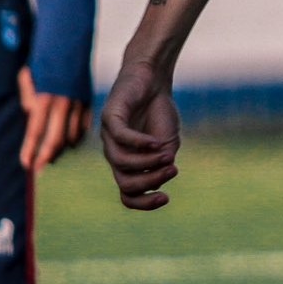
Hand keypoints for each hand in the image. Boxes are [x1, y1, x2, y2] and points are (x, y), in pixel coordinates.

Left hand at [17, 68, 91, 170]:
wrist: (71, 43)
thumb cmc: (46, 60)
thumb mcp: (30, 75)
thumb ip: (29, 97)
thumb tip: (32, 115)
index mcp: (45, 97)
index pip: (36, 131)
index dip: (30, 150)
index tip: (26, 165)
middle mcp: (63, 103)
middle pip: (56, 139)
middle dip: (47, 157)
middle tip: (39, 171)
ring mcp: (79, 103)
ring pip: (72, 135)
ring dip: (62, 148)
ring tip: (53, 157)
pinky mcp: (89, 101)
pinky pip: (84, 126)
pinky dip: (77, 136)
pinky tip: (70, 142)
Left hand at [101, 59, 182, 210]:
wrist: (153, 80)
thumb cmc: (159, 112)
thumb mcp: (168, 143)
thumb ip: (162, 163)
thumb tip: (157, 179)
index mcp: (128, 165)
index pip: (128, 195)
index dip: (144, 203)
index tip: (167, 199)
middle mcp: (115, 154)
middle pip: (125, 184)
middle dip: (150, 182)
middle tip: (173, 169)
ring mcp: (109, 137)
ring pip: (122, 163)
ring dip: (148, 163)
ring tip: (167, 154)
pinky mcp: (110, 117)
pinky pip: (121, 137)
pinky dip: (140, 143)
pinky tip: (157, 143)